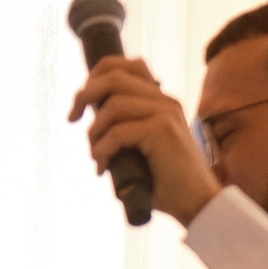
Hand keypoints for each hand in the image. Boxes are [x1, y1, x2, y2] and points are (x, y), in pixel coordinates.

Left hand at [68, 56, 219, 222]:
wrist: (195, 202)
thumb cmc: (164, 181)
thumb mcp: (139, 148)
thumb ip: (122, 128)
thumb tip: (89, 119)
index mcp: (161, 101)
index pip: (130, 66)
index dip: (98, 75)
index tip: (80, 103)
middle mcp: (165, 101)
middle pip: (115, 77)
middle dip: (84, 95)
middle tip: (72, 118)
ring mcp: (166, 113)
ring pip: (113, 105)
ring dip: (94, 133)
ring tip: (96, 156)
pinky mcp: (162, 131)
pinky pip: (117, 132)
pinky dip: (102, 150)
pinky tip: (103, 167)